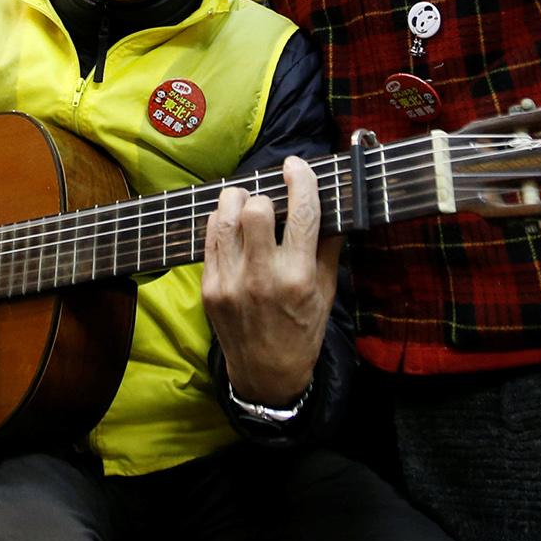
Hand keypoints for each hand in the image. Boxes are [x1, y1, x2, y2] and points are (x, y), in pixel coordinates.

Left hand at [201, 157, 337, 407]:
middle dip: (264, 196)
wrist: (266, 374)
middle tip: (270, 200)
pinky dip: (221, 223)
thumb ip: (328, 247)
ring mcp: (230, 282)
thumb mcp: (325, 292)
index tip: (297, 165)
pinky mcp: (208, 287)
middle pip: (255, 209)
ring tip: (247, 205)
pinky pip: (209, 237)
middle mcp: (262, 278)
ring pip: (224, 217)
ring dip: (237, 202)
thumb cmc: (302, 332)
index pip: (302, 214)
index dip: (301, 180)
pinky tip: (232, 226)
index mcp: (298, 278)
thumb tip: (332, 203)